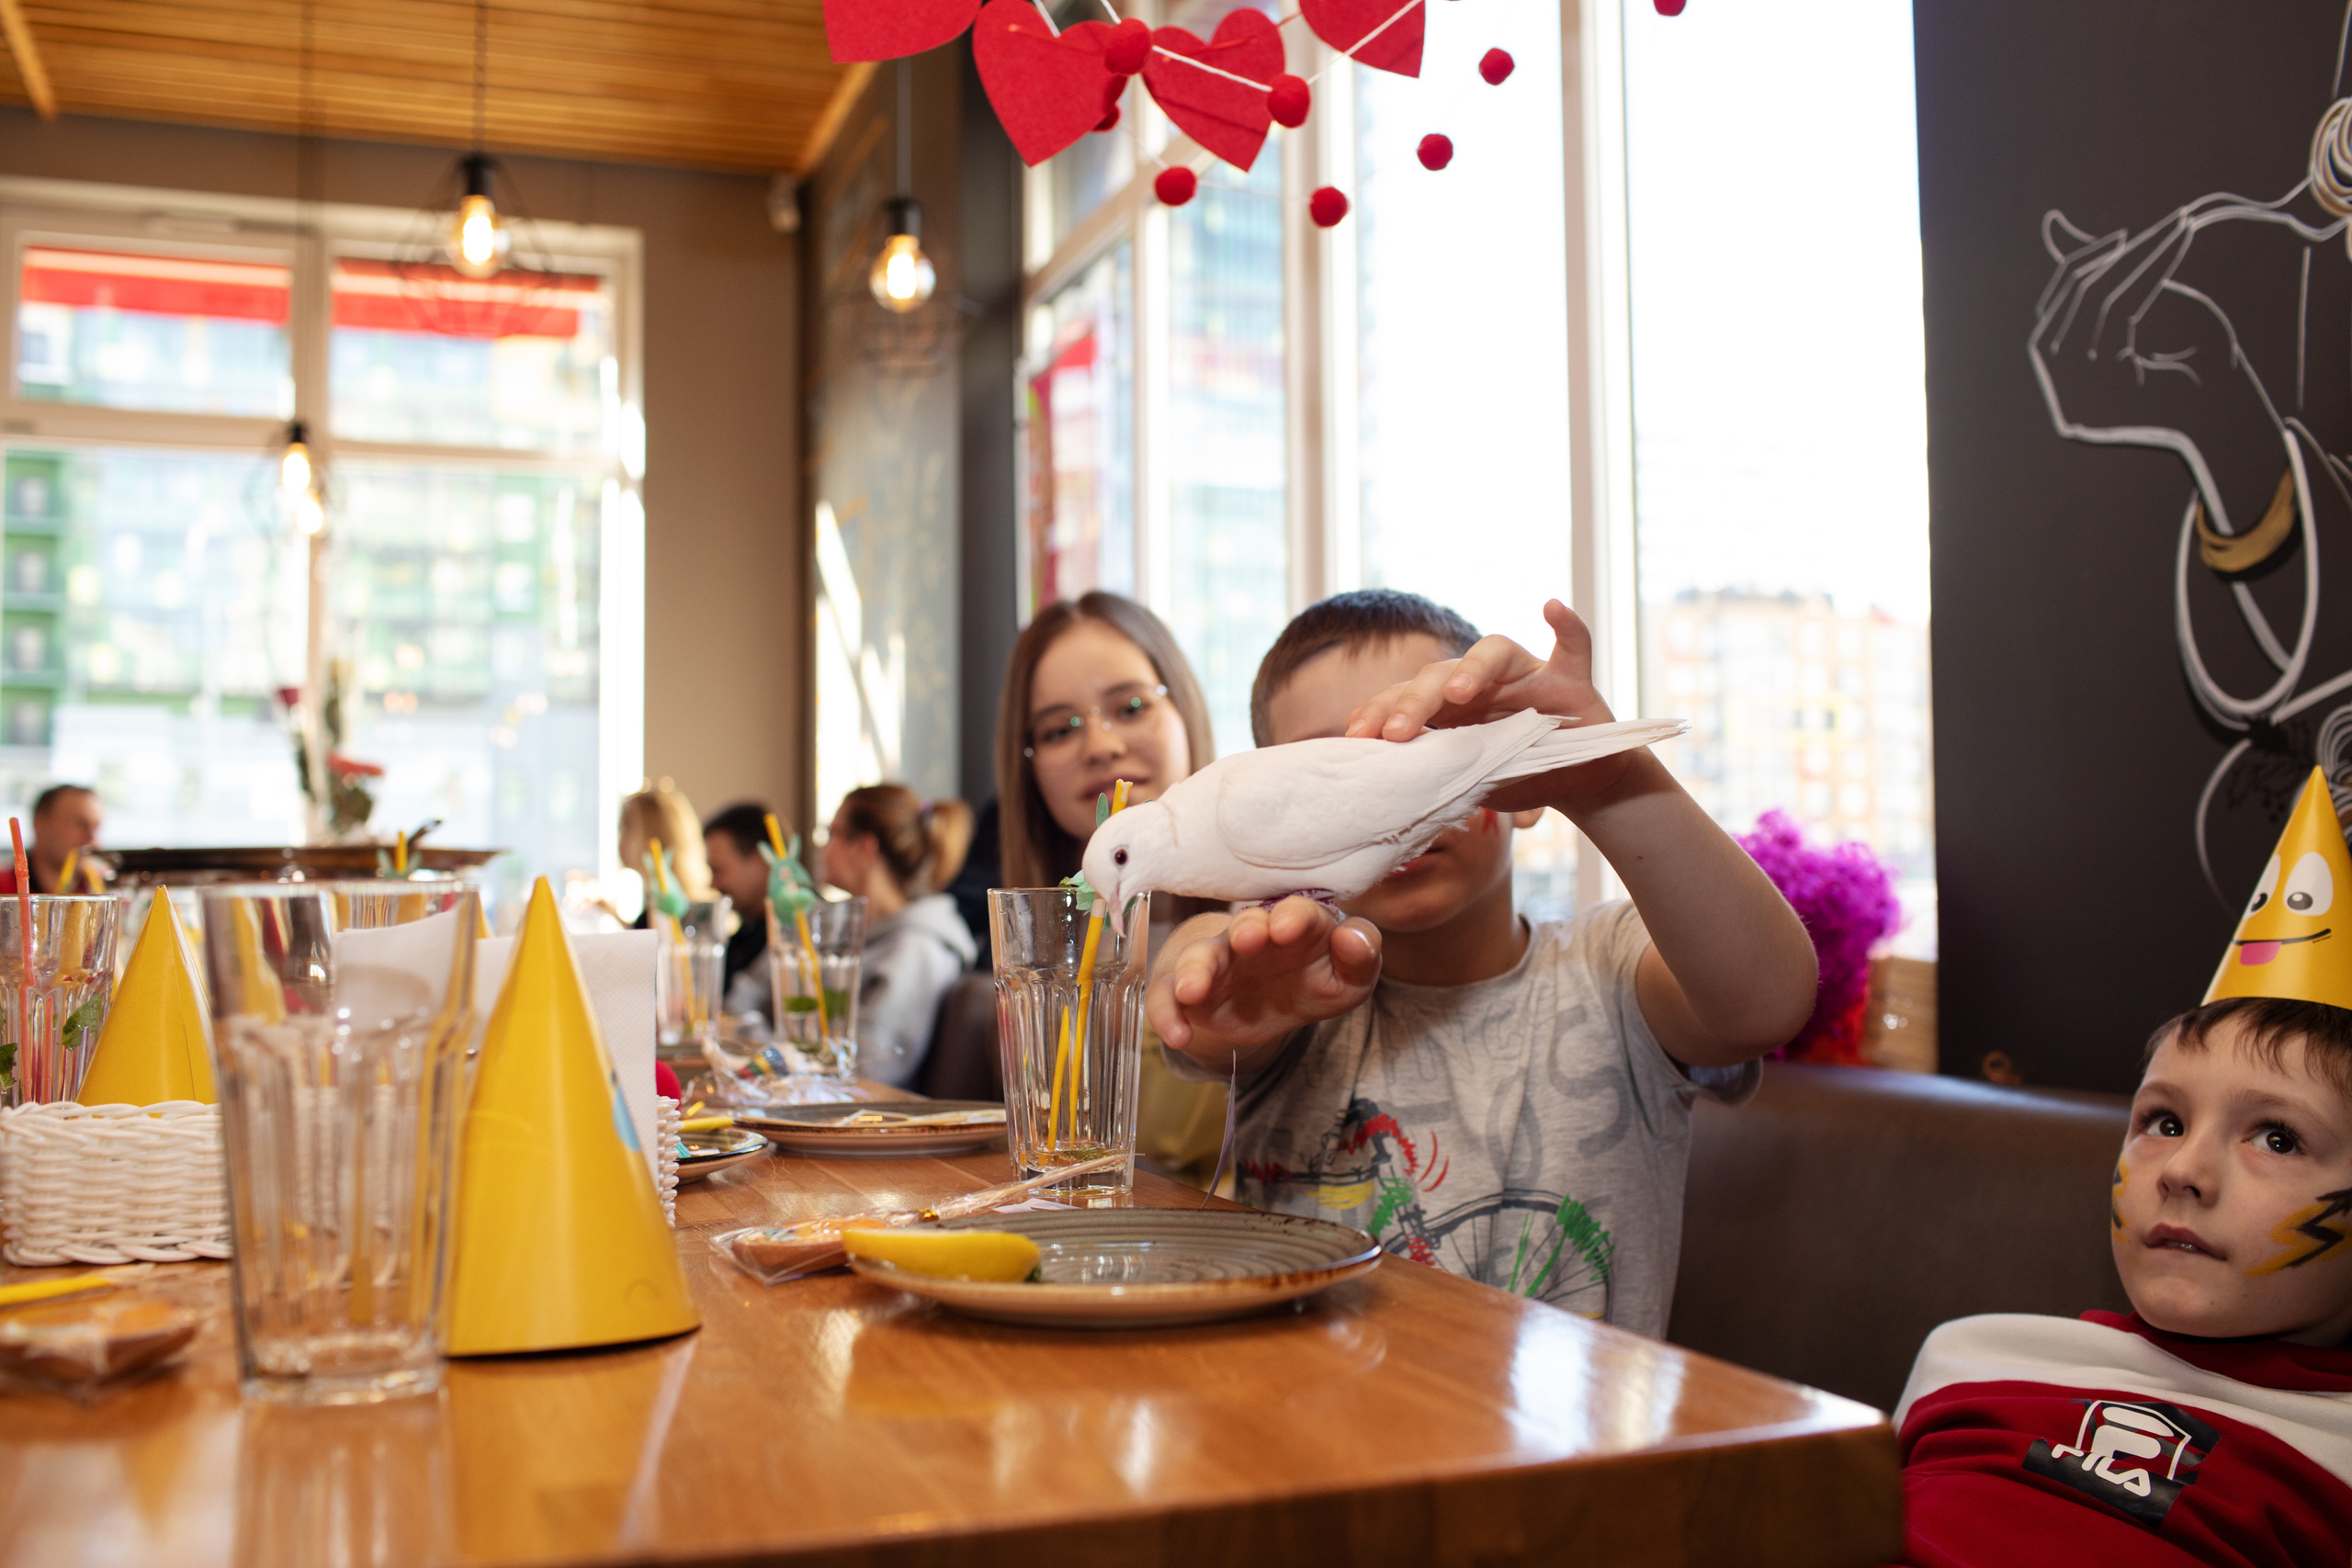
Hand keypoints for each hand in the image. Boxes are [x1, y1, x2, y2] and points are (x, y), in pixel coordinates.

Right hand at [1149, 899, 1381, 1059]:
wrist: (1274, 1001)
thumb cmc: (1315, 976)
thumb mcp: (1350, 975)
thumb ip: (1361, 953)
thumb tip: (1352, 937)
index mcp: (1295, 926)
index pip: (1296, 913)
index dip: (1293, 917)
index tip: (1289, 926)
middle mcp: (1251, 938)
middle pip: (1242, 927)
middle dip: (1245, 930)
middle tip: (1248, 939)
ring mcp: (1217, 963)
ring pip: (1198, 958)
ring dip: (1194, 969)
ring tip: (1193, 990)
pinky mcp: (1191, 994)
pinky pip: (1165, 997)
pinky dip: (1166, 1014)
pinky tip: (1179, 1036)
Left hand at [1344, 599, 1631, 808]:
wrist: (1577, 783)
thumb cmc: (1518, 775)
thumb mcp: (1470, 780)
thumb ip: (1435, 771)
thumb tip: (1383, 787)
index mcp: (1453, 704)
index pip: (1409, 695)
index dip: (1380, 711)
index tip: (1356, 736)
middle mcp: (1485, 680)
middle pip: (1442, 672)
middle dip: (1414, 701)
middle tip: (1395, 731)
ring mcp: (1529, 674)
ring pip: (1496, 651)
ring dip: (1473, 668)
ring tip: (1457, 691)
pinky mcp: (1573, 680)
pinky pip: (1574, 645)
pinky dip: (1567, 624)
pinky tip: (1551, 607)